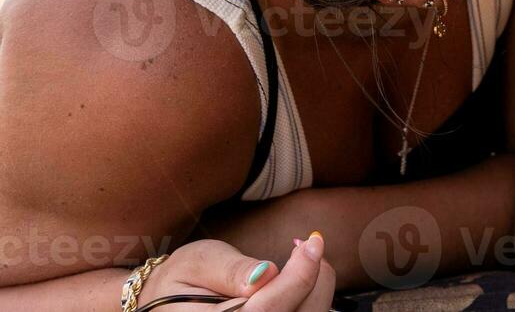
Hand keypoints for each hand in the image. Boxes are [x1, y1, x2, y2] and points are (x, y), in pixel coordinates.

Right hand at [137, 234, 336, 310]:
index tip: (313, 243)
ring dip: (316, 288)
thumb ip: (232, 270)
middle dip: (314, 279)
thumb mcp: (197, 263)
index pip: (269, 309)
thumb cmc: (179, 281)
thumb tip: (268, 273)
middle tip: (309, 247)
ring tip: (304, 259)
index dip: (299, 276)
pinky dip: (310, 298)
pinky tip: (299, 280)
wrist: (163, 304)